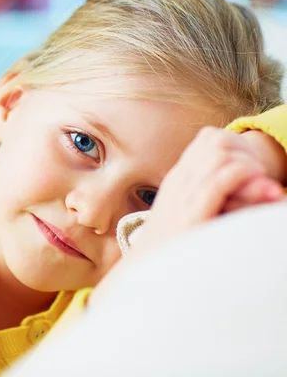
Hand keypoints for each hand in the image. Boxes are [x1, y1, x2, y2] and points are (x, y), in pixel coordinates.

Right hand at [132, 127, 283, 252]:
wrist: (145, 271)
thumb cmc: (170, 248)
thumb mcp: (184, 214)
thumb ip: (205, 197)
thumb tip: (238, 190)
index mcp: (178, 179)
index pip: (207, 139)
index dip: (237, 145)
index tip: (253, 167)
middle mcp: (180, 182)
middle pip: (216, 142)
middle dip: (247, 152)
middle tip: (263, 176)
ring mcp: (184, 196)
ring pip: (219, 156)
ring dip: (249, 165)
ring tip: (265, 186)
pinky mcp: (193, 214)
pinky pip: (220, 180)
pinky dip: (243, 177)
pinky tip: (258, 191)